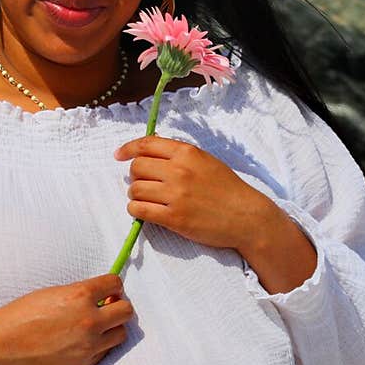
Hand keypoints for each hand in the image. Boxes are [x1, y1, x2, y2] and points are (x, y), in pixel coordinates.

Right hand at [0, 274, 134, 364]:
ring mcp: (88, 345)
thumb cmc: (21, 315)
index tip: (106, 290)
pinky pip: (104, 352)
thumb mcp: (52, 293)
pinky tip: (81, 341)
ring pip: (121, 333)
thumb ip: (80, 293)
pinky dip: (98, 345)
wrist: (2, 345)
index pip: (115, 284)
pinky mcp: (84, 364)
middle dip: (118, 306)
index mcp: (80, 296)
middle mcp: (89, 320)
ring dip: (112, 328)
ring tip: (95, 326)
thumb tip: (102, 296)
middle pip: (126, 311)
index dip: (111, 286)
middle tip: (105, 307)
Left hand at [113, 134, 271, 250]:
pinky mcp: (174, 219)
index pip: (146, 145)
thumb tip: (150, 150)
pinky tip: (145, 211)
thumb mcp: (206, 160)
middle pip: (136, 168)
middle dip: (135, 176)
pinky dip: (136, 210)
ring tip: (147, 199)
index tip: (119, 155)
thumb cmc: (227, 188)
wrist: (246, 216)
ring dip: (135, 195)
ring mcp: (176, 196)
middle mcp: (179, 171)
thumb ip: (179, 154)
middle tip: (145, 183)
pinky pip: (140, 211)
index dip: (128, 149)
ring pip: (135, 190)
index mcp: (187, 153)